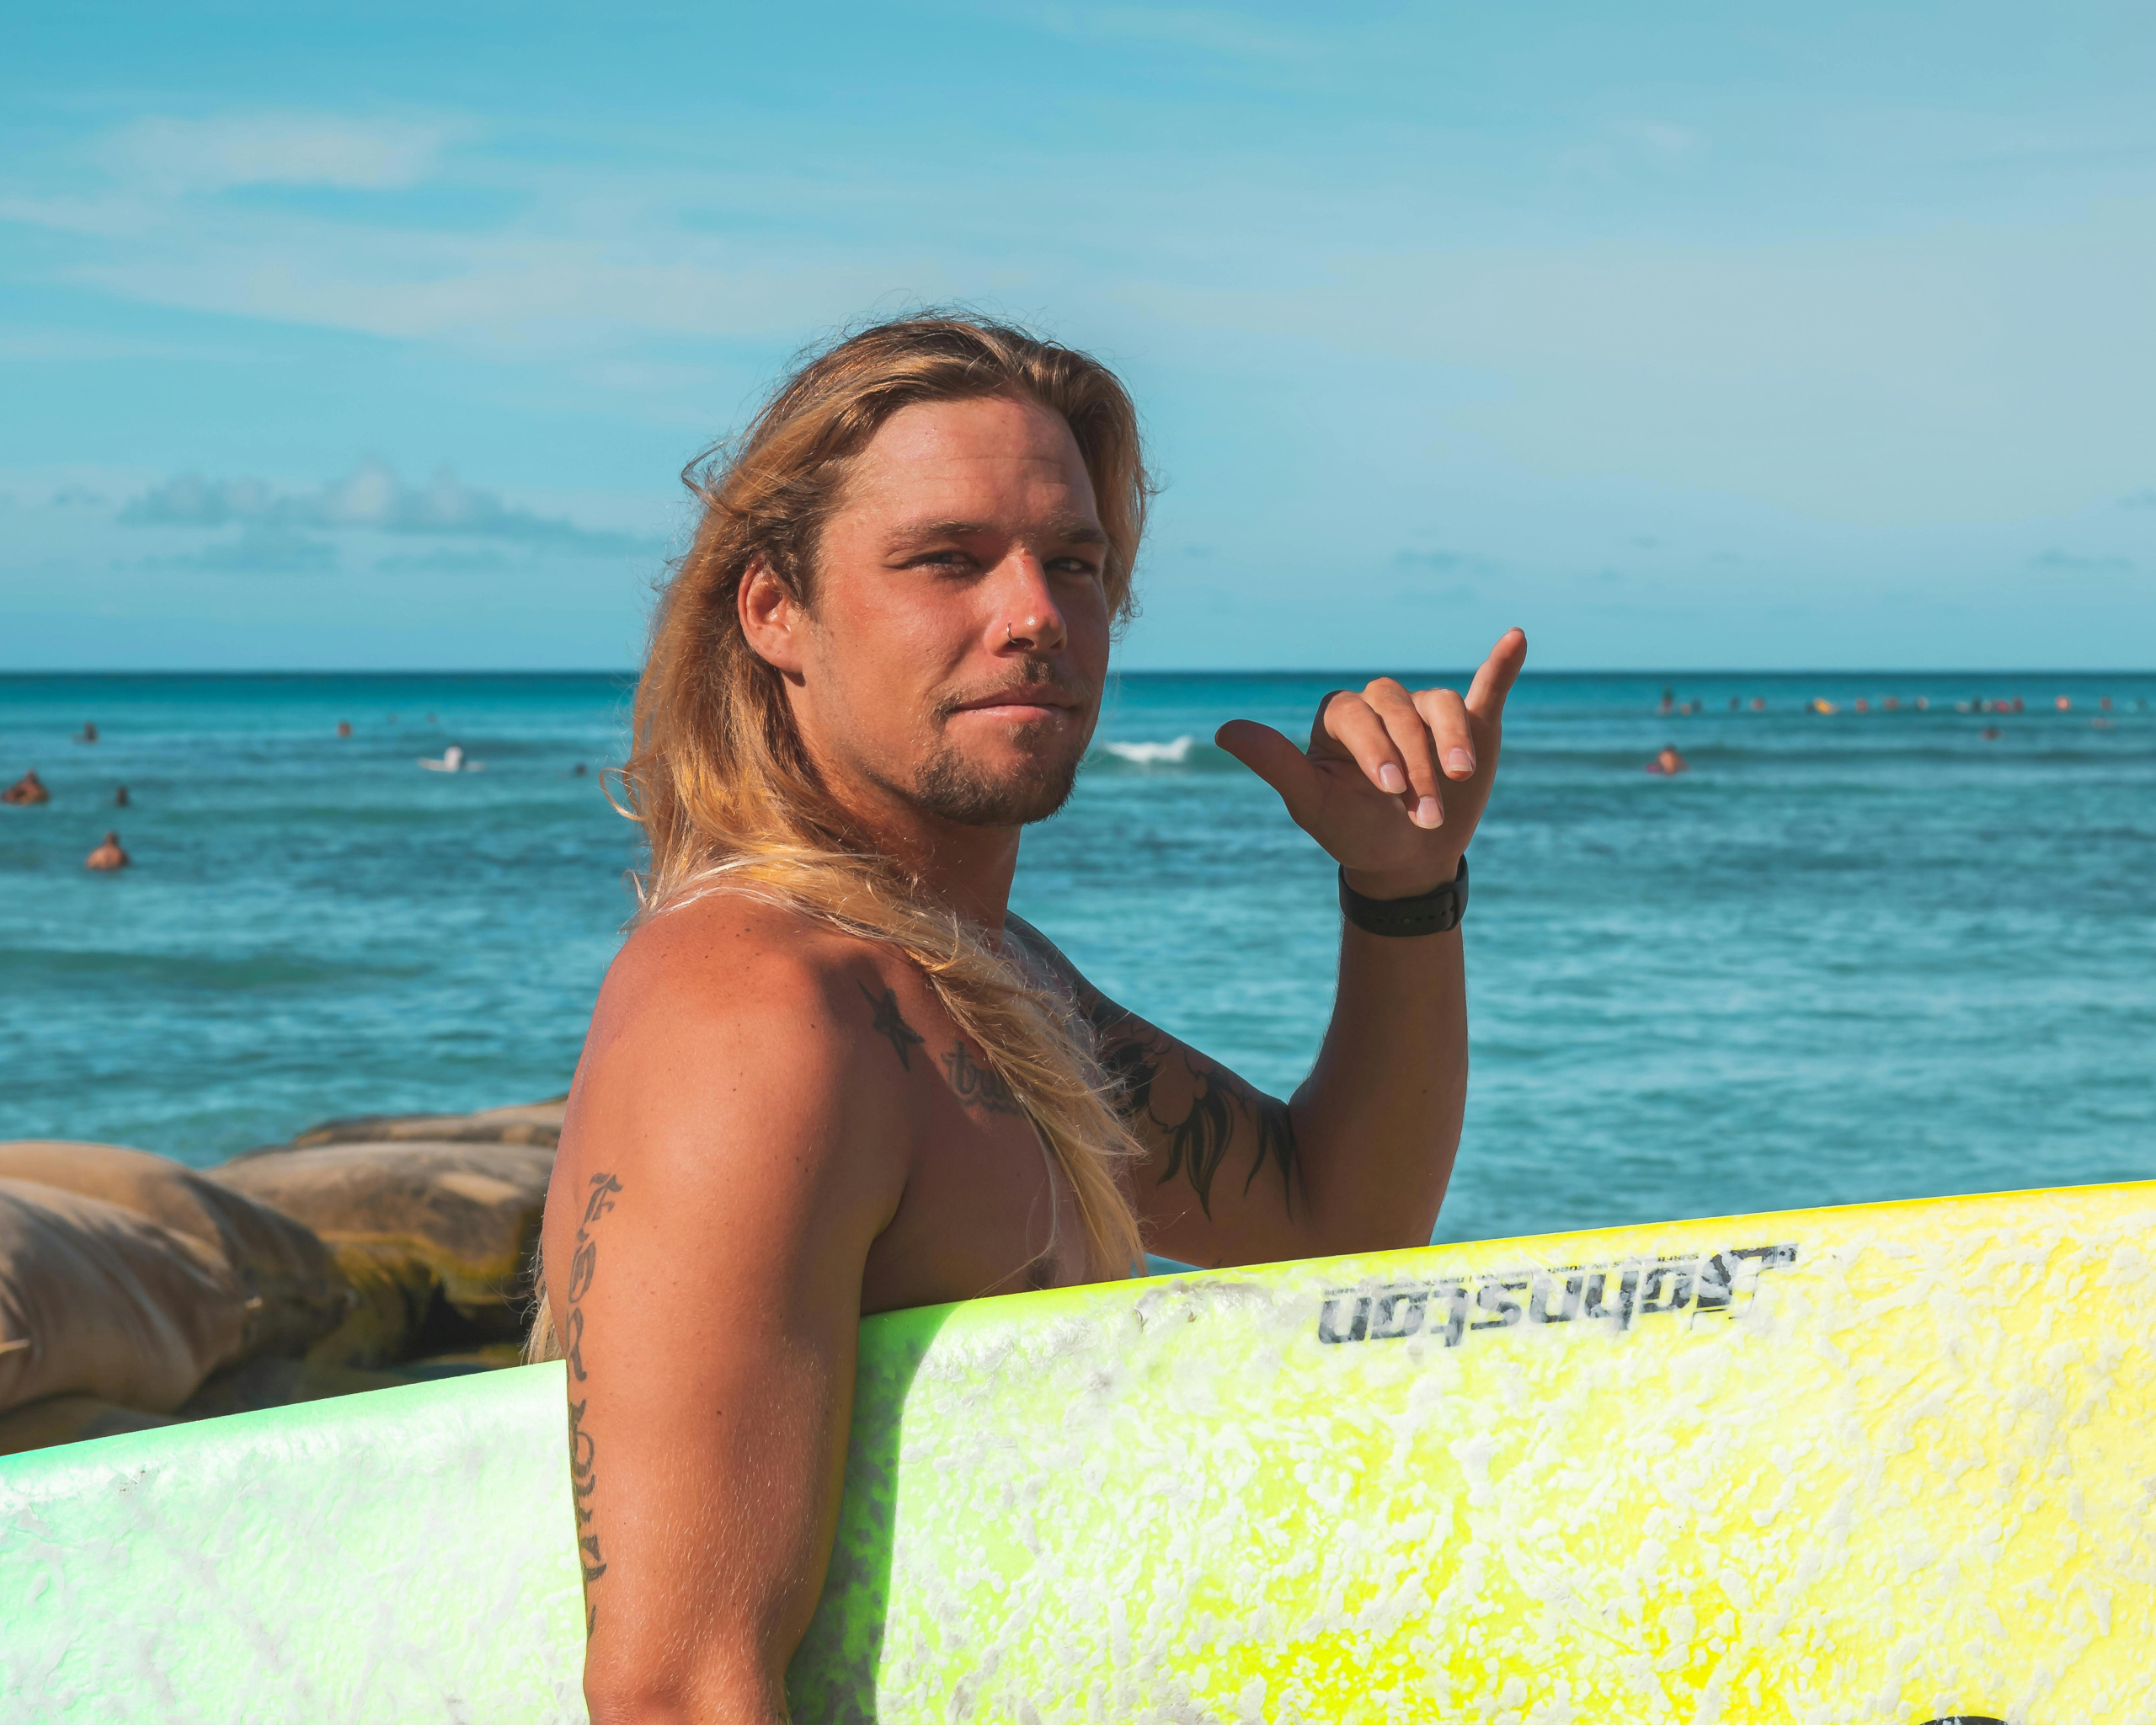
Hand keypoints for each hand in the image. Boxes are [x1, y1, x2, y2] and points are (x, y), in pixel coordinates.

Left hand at [1215, 628, 1526, 899]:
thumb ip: (1275, 765)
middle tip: (1425, 814)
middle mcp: (1382, 706)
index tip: (1391, 792)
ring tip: (1461, 779)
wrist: (1405, 860)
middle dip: (1416, 765)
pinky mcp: (1471, 723)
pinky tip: (1516, 638)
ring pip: (1442, 705)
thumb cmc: (1352, 831)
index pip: (1357, 715)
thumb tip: (1223, 731)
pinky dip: (1502, 665)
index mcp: (1340, 719)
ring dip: (1454, 741)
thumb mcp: (1312, 804)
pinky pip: (1486, 687)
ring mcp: (1426, 713)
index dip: (1376, 748)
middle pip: (1401, 712)